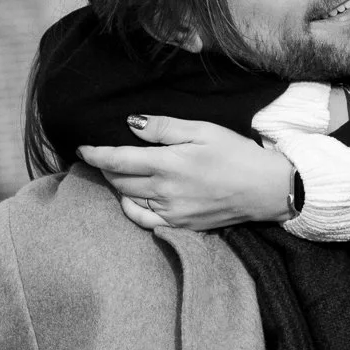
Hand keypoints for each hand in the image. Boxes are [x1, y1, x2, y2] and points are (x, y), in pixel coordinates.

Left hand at [78, 115, 293, 231]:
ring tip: (119, 173)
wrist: (267, 189)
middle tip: (104, 156)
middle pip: (119, 181)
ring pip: (128, 200)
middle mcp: (165, 192)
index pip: (117, 160)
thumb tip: (131, 124)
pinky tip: (134, 198)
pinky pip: (144, 220)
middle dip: (106, 168)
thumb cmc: (236, 154)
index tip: (82, 147)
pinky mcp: (181, 225)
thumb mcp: (203, 130)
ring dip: (118, 186)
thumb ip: (164, 127)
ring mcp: (172, 212)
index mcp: (168, 164)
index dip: (95, 154)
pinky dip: (132, 208)